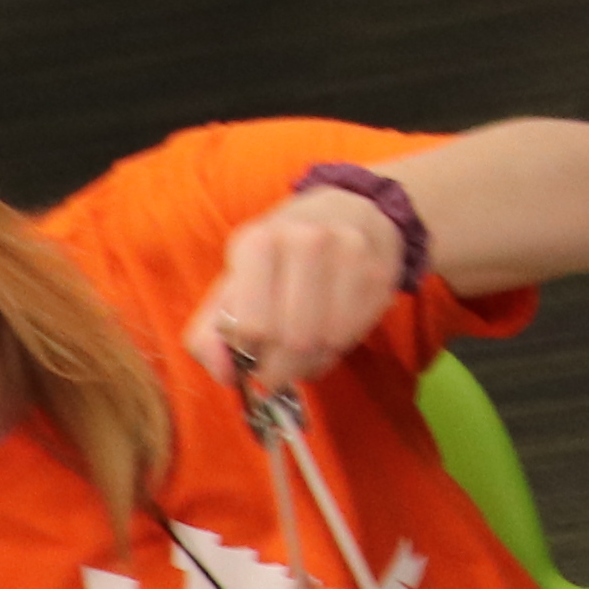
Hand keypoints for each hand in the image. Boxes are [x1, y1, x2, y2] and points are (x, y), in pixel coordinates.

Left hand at [191, 188, 407, 396]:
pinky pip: (355, 335)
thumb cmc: (278, 258)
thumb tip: (226, 376)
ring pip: (327, 341)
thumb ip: (208, 334)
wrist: (347, 212)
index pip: (253, 326)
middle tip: (275, 368)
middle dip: (280, 367)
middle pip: (292, 339)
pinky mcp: (380, 274)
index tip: (249, 352)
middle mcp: (306, 241)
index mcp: (258, 241)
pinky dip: (337, 348)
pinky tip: (327, 335)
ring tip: (301, 352)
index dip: (248, 351)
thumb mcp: (231, 284)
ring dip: (310, 361)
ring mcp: (350, 255)